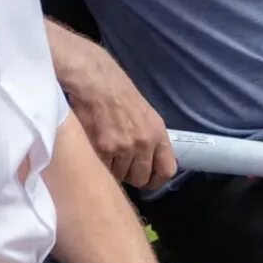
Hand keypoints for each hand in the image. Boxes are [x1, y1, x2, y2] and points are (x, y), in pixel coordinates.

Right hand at [67, 45, 177, 188]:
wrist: (95, 82)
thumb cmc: (120, 95)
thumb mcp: (147, 115)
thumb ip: (151, 140)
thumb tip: (150, 165)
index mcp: (158, 134)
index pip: (167, 170)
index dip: (156, 179)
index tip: (148, 180)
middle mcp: (143, 143)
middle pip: (141, 178)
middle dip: (131, 175)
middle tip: (121, 163)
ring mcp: (122, 148)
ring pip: (120, 176)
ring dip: (113, 168)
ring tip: (106, 150)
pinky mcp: (102, 150)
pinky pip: (102, 169)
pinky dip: (98, 163)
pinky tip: (95, 148)